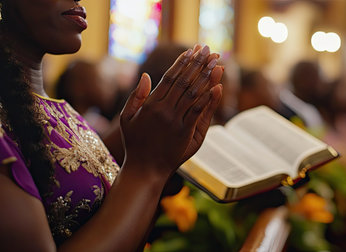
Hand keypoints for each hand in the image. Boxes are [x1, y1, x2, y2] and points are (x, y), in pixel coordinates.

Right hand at [119, 45, 222, 176]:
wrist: (144, 170)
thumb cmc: (135, 144)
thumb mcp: (127, 118)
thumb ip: (136, 97)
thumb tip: (145, 75)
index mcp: (150, 104)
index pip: (169, 77)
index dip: (182, 62)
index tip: (192, 50)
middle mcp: (163, 109)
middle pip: (184, 81)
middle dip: (198, 63)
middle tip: (209, 49)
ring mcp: (175, 121)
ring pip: (193, 93)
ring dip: (206, 76)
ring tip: (217, 62)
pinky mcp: (185, 132)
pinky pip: (197, 111)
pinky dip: (208, 98)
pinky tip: (216, 86)